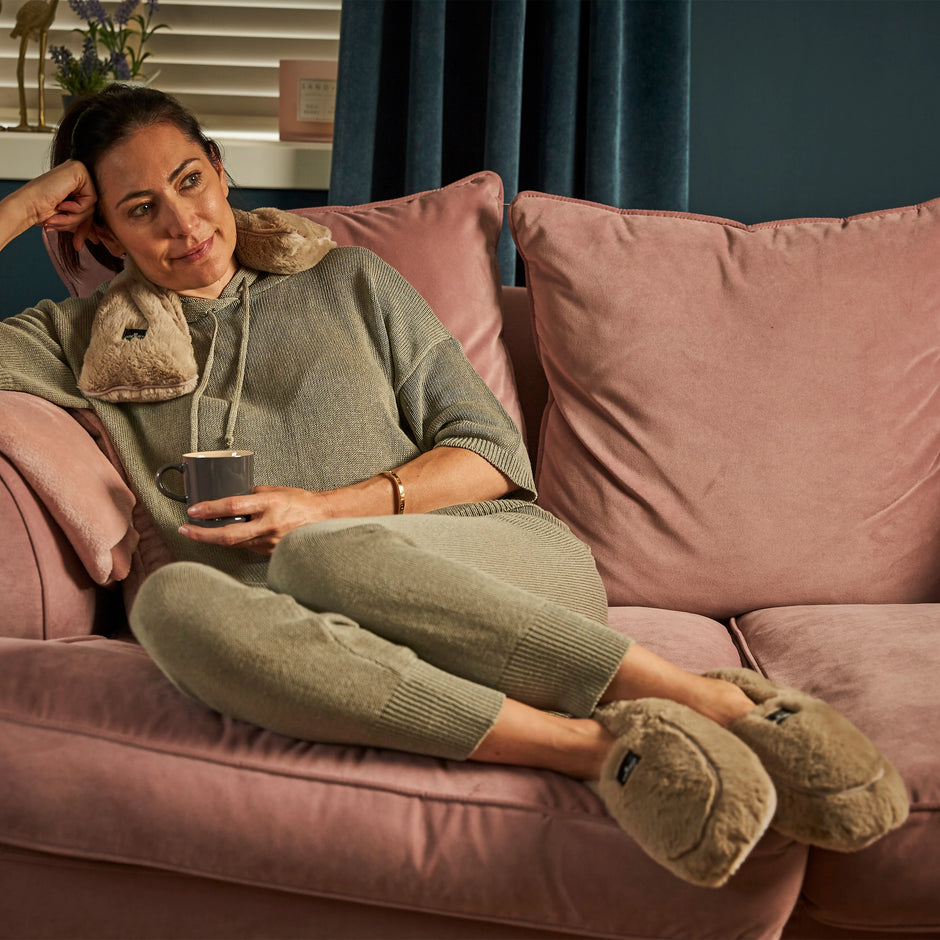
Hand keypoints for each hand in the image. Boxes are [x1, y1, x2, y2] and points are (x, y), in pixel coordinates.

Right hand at [25, 160, 97, 250]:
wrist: (27, 207)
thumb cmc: (40, 210)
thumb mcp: (68, 219)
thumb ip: (82, 224)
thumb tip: (96, 238)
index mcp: (74, 184)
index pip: (89, 209)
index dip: (83, 227)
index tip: (78, 244)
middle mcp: (77, 175)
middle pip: (92, 207)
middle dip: (77, 222)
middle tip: (58, 224)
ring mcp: (79, 170)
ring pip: (91, 204)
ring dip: (74, 216)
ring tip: (57, 216)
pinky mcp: (79, 170)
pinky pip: (91, 198)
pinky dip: (77, 207)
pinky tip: (61, 204)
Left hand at [178, 486, 325, 554]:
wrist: (323, 518)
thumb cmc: (299, 501)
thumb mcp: (275, 491)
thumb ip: (252, 495)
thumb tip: (230, 498)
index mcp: (269, 504)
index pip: (233, 507)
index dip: (210, 509)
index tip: (193, 510)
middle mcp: (268, 525)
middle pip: (228, 535)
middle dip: (202, 534)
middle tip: (184, 529)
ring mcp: (269, 542)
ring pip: (234, 544)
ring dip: (214, 539)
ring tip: (198, 532)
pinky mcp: (271, 552)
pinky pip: (247, 547)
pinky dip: (235, 542)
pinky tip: (228, 536)